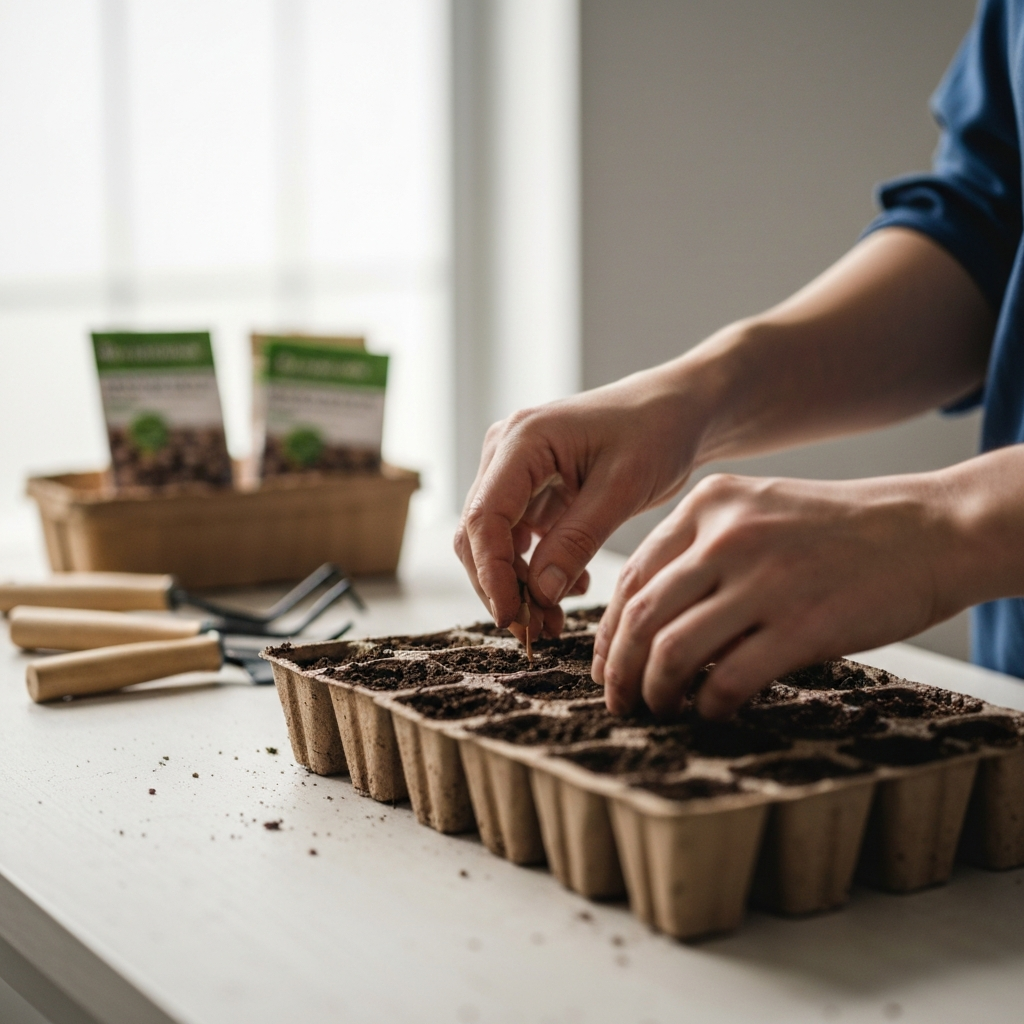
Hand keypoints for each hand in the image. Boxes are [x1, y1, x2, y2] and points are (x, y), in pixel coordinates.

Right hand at [453, 366, 707, 640]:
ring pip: (494, 542)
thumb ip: (578, 539)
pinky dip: (535, 570)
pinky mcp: (530, 490)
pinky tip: (572, 586)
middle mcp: (506, 453)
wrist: (676, 409)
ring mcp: (514, 471)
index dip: (491, 573)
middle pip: (478, 533)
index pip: (484, 517)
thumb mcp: (623, 487)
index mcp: (522, 440)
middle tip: (537, 632)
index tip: (513, 618)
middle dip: (502, 586)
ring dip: (518, 584)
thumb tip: (539, 594)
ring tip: (554, 621)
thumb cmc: (656, 432)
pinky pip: (518, 539)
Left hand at [593, 471, 959, 718]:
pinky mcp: (802, 624)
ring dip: (655, 693)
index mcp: (708, 505)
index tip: (605, 666)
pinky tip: (712, 713)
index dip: (607, 633)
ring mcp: (764, 580)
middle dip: (618, 671)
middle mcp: (727, 537)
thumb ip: (701, 550)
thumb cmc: (838, 530)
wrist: (928, 530)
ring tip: (660, 711)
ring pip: (672, 652)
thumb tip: (648, 620)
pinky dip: (709, 706)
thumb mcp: (757, 511)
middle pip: (640, 618)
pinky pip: (729, 679)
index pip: (632, 578)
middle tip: (619, 702)